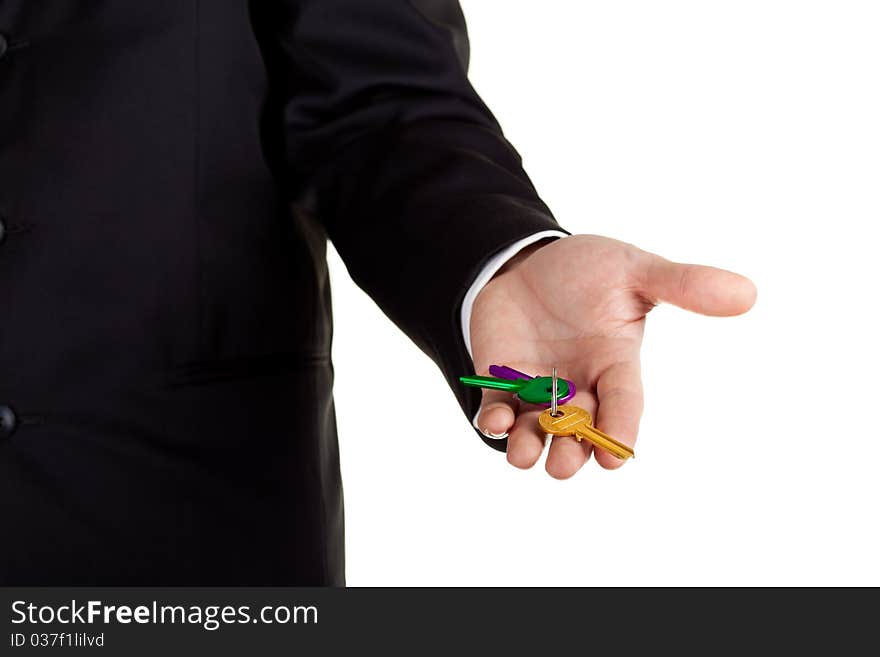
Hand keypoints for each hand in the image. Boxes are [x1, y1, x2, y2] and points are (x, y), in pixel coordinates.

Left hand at [470, 234, 756, 477]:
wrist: (530, 260)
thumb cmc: (589, 270)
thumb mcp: (635, 271)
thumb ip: (682, 284)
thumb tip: (747, 293)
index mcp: (615, 366)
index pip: (623, 405)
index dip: (619, 431)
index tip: (614, 458)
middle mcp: (578, 386)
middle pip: (578, 434)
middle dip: (571, 453)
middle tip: (564, 465)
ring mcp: (538, 388)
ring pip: (536, 433)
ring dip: (529, 448)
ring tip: (524, 453)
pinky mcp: (502, 382)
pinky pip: (497, 412)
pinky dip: (493, 422)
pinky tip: (495, 419)